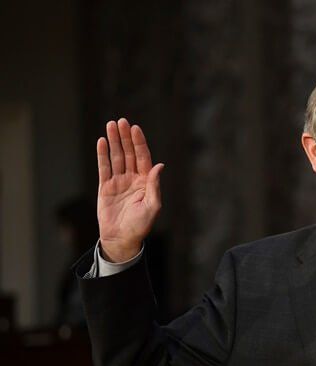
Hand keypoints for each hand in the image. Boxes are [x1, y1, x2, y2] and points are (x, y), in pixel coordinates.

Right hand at [97, 118, 163, 261]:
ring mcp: (119, 182)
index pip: (142, 157)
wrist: (122, 238)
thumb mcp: (152, 206)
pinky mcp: (105, 187)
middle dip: (125, 137)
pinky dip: (102, 154)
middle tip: (121, 121)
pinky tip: (102, 141)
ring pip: (116, 157)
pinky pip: (104, 168)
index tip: (135, 128)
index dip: (139, 143)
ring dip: (113, 141)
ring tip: (110, 125)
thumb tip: (159, 166)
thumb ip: (154, 185)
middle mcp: (133, 179)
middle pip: (128, 153)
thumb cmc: (140, 225)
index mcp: (146, 182)